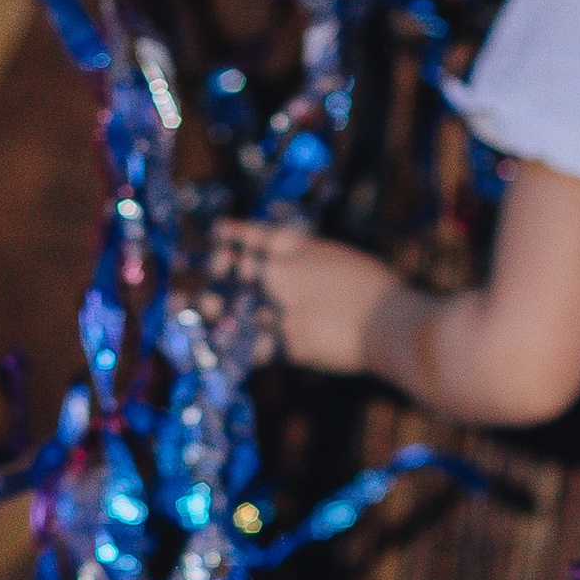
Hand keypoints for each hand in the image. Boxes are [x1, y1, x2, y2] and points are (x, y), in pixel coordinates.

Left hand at [213, 221, 403, 378]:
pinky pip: (253, 348)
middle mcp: (282, 274)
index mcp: (299, 248)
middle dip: (218, 269)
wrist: (390, 323)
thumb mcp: (341, 259)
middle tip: (206, 274)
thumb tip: (297, 270)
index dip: (233, 233)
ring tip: (189, 302)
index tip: (216, 230)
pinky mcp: (287, 345)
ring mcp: (281, 310)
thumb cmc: (378, 290)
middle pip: (239, 269)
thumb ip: (312, 262)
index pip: (256, 235)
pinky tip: (219, 346)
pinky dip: (238, 348)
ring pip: (238, 309)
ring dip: (214, 308)